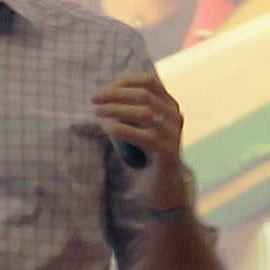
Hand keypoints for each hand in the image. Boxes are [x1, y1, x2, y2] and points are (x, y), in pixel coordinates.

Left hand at [94, 68, 191, 205]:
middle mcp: (175, 117)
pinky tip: (108, 129)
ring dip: (116, 110)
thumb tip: (102, 97)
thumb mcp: (137, 128)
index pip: (149, 81)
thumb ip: (126, 112)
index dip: (124, 82)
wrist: (163, 187)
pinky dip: (123, 129)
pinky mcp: (168, 153)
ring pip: (145, 113)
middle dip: (115, 95)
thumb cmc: (145, 155)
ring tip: (97, 112)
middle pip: (145, 95)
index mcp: (169, 106)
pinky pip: (144, 136)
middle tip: (94, 100)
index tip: (103, 90)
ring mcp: (174, 134)